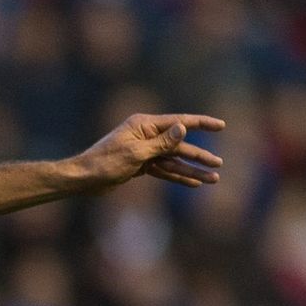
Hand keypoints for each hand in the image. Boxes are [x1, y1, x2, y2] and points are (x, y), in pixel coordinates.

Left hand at [74, 113, 225, 189]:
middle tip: (219, 165)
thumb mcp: (136, 152)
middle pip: (180, 145)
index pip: (179, 122)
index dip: (202, 124)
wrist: (84, 179)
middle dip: (200, 155)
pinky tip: (194, 183)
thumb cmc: (105, 162)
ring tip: (213, 179)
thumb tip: (184, 127)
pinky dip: (178, 176)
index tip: (221, 126)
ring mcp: (144, 151)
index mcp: (144, 125)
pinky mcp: (140, 166)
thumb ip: (162, 142)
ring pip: (174, 160)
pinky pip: (164, 170)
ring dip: (192, 170)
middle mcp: (146, 135)